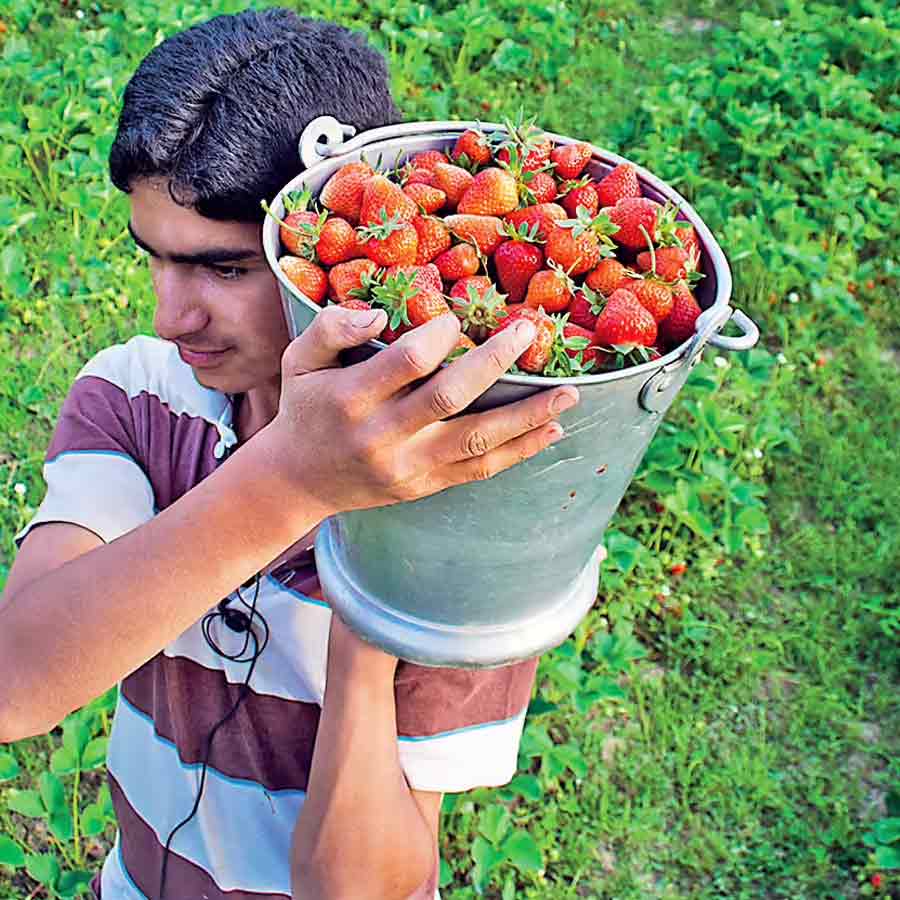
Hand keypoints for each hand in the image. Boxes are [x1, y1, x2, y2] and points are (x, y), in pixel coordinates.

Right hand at [264, 306, 579, 515]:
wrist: (298, 481)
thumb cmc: (305, 409)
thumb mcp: (298, 360)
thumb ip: (331, 328)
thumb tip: (380, 316)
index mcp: (351, 399)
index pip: (407, 362)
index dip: (440, 335)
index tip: (458, 318)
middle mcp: (383, 437)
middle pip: (450, 398)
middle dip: (495, 363)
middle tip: (529, 333)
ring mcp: (409, 467)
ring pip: (477, 441)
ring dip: (527, 417)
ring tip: (569, 394)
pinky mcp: (425, 486)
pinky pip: (479, 469)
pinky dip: (519, 451)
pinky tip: (550, 430)